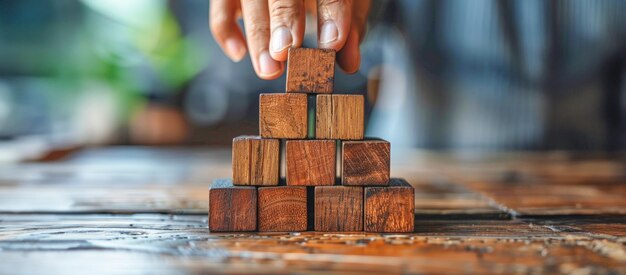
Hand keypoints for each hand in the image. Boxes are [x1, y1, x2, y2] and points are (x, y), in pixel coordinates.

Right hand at [210, 0, 370, 79]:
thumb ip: (349, 25)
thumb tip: (349, 62)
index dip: (331, 12)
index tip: (332, 43)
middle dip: (282, 21)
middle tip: (286, 52)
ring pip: (248, 3)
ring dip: (257, 38)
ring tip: (269, 70)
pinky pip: (220, 12)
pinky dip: (227, 32)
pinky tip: (240, 53)